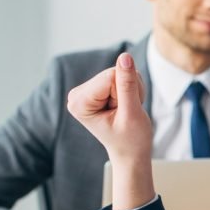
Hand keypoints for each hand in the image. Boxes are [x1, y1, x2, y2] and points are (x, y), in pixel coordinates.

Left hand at [66, 53, 155, 209]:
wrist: (130, 153)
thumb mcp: (131, 113)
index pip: (111, 76)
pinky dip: (131, 89)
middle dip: (129, 90)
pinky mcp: (97, 88)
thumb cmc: (131, 140)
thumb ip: (127, 84)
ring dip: (131, 90)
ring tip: (127, 111)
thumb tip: (125, 56)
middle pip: (114, 72)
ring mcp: (86, 91)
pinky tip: (126, 106)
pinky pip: (121, 74)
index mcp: (79, 102)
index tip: (124, 112)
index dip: (126, 91)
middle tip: (127, 112)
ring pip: (120, 72)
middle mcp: (77, 94)